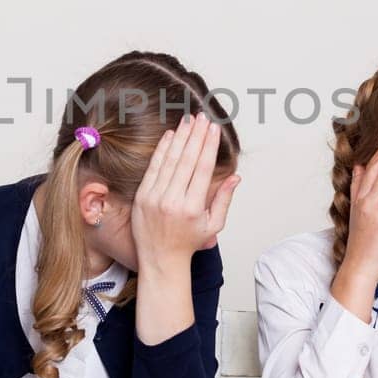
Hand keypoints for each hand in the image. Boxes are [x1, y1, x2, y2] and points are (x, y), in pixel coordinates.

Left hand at [130, 113, 239, 271]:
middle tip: (203, 117)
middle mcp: (173, 201)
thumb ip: (224, 199)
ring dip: (180, 138)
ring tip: (189, 121)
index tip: (214, 129)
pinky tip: (171, 136)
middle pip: (186, 160)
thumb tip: (235, 177)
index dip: (209, 146)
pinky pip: (154, 168)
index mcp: (192, 208)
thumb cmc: (188, 242)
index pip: (202, 169)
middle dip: (196, 136)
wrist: (160, 259)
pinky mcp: (142, 196)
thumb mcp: (213, 225)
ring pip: (170, 160)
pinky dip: (162, 150)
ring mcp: (155, 198)